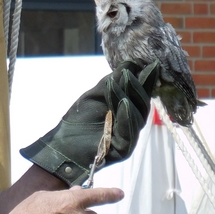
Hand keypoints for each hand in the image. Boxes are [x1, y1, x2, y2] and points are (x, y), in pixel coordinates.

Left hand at [20, 60, 158, 186]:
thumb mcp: (95, 95)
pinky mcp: (124, 149)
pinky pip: (129, 132)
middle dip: (138, 86)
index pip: (140, 93)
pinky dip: (127, 116)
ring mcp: (128, 137)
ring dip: (131, 97)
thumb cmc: (78, 120)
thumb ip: (112, 81)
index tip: (151, 64)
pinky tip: (124, 103)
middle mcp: (130, 123)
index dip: (146, 80)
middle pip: (142, 104)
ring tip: (125, 81)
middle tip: (133, 71)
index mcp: (126, 110)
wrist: (63, 146)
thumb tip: (130, 63)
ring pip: (137, 117)